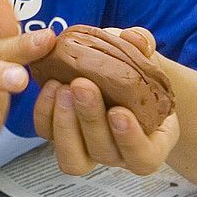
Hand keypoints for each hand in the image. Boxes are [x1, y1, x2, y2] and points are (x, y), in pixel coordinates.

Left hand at [33, 26, 179, 175]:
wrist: (114, 76)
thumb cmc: (135, 72)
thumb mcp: (145, 57)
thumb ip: (144, 46)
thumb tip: (136, 38)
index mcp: (151, 142)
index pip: (144, 157)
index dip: (131, 140)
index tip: (119, 112)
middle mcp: (119, 153)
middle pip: (104, 152)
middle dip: (91, 119)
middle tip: (82, 86)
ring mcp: (88, 149)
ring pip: (72, 156)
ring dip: (65, 123)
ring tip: (62, 88)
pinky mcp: (60, 136)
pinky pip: (48, 135)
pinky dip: (45, 113)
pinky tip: (49, 86)